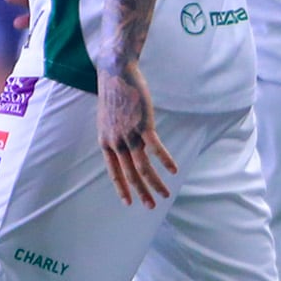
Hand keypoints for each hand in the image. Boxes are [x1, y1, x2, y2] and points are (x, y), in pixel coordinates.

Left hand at [98, 66, 181, 208]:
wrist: (115, 74)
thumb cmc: (114, 93)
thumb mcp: (110, 118)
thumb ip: (117, 133)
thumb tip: (128, 142)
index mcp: (106, 141)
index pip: (113, 172)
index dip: (122, 188)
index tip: (129, 202)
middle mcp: (116, 142)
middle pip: (130, 174)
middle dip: (142, 192)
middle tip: (151, 206)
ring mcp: (129, 135)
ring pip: (143, 166)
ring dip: (155, 183)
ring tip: (165, 194)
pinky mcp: (143, 126)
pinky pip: (156, 149)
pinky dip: (166, 161)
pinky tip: (174, 170)